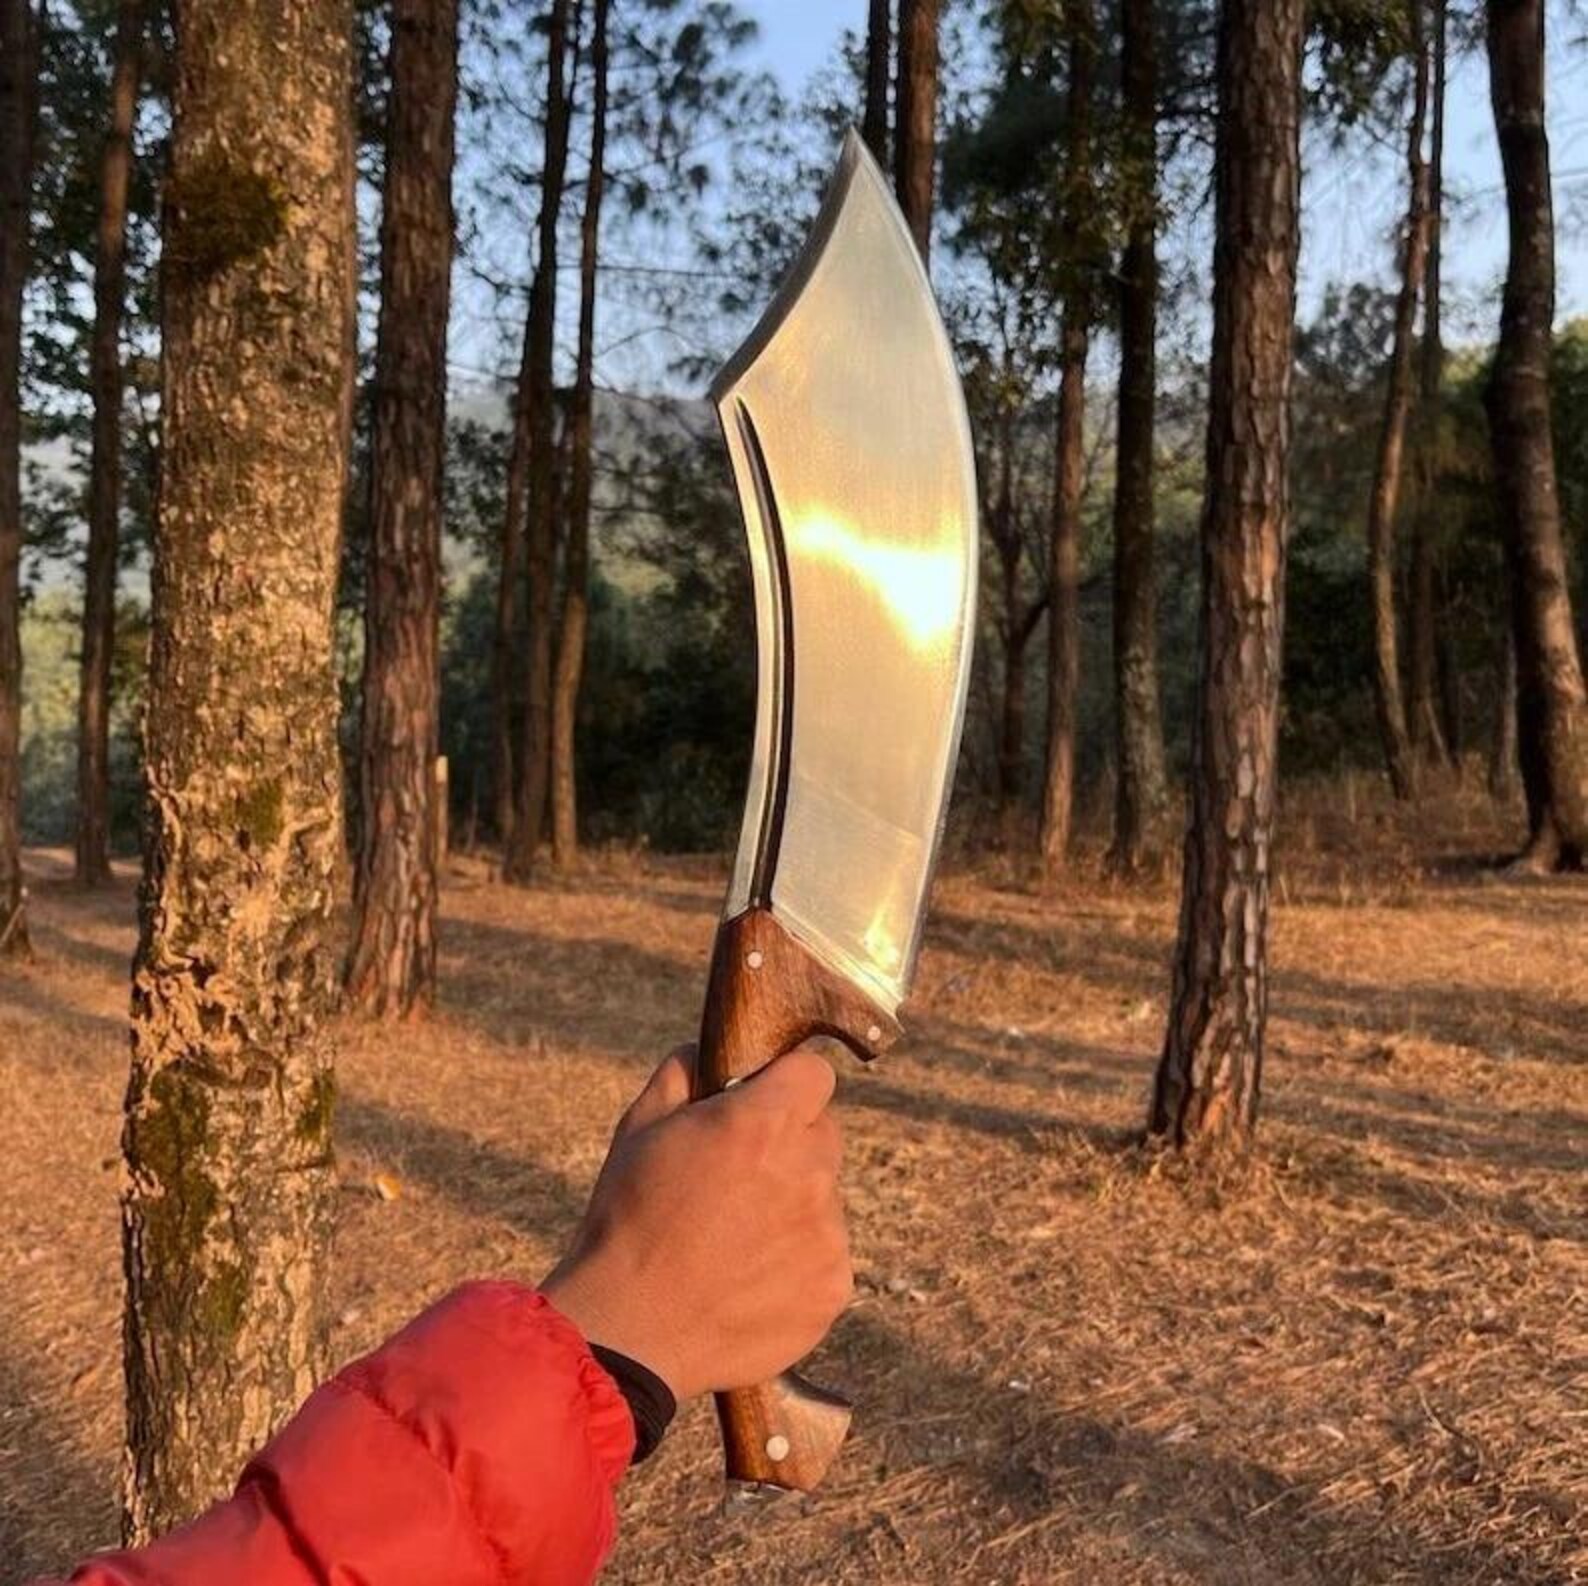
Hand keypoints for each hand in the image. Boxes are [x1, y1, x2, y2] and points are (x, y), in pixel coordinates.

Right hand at [540, 1045, 850, 1400]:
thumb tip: (707, 1050)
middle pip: (821, 1134)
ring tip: (732, 1240)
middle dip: (788, 1144)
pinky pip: (825, 1255)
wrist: (628, 1329)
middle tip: (737, 1179)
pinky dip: (796, 1262)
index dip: (785, 1084)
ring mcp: (826, 1233)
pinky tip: (746, 1279)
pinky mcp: (832, 1287)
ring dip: (792, 1205)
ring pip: (823, 1197)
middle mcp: (807, 1171)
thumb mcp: (639, 1128)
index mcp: (763, 1122)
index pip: (813, 1073)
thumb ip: (683, 1073)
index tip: (763, 1103)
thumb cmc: (626, 1220)